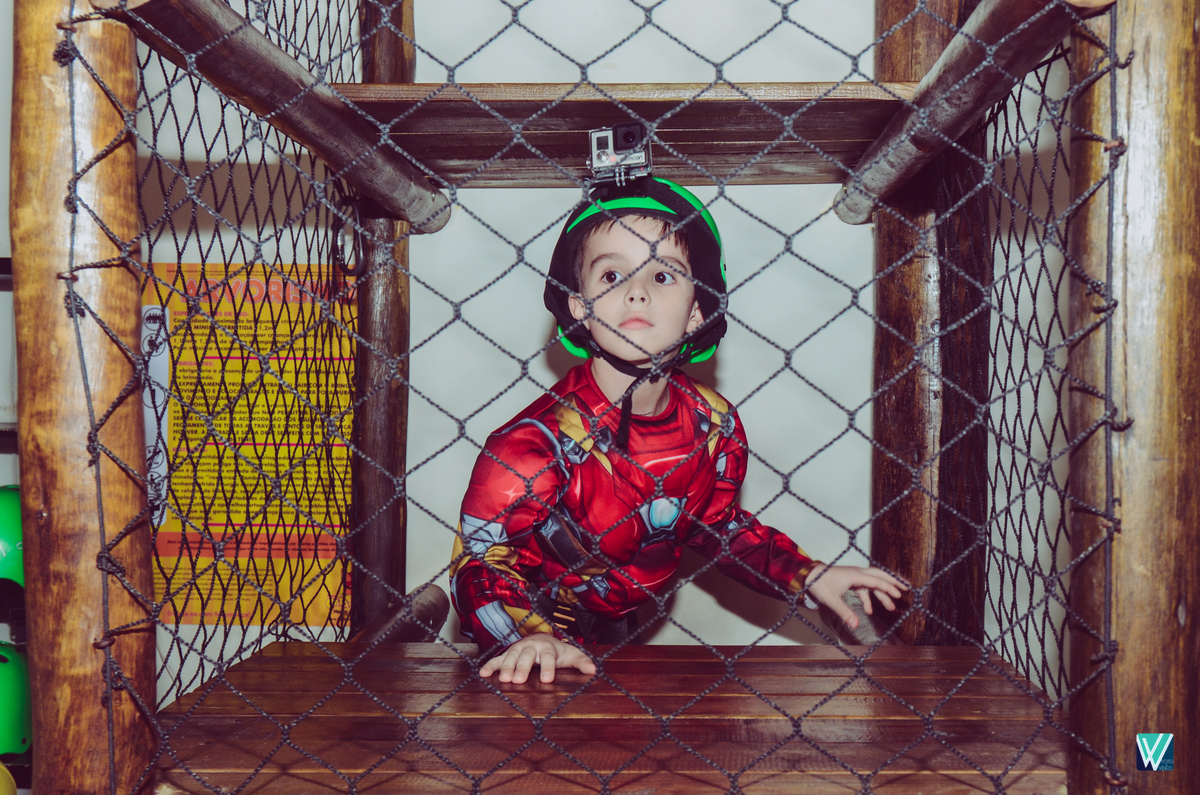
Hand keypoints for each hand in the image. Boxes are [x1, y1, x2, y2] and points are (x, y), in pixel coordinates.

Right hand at [479, 634, 596, 683]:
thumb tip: (594, 670)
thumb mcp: (570, 655)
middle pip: (526, 658)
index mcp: (548, 648)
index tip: (547, 679)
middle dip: (522, 668)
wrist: (541, 640)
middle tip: (519, 680)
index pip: (548, 658)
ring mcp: (517, 650)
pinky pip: (497, 660)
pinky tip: (482, 674)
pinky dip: (489, 666)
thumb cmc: (557, 651)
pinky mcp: (507, 654)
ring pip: (510, 658)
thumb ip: (581, 662)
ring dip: (505, 668)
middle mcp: (531, 648)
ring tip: (502, 679)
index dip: (548, 668)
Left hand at [804, 564, 908, 629]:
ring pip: (872, 583)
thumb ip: (844, 612)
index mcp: (855, 575)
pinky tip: (869, 611)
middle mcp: (857, 573)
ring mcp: (853, 576)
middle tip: (907, 588)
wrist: (807, 576)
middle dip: (893, 582)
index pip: (876, 581)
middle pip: (879, 576)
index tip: (900, 594)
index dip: (889, 587)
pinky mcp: (849, 580)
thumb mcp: (831, 600)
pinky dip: (868, 598)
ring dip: (881, 595)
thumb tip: (856, 625)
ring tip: (891, 608)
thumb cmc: (818, 584)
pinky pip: (863, 588)